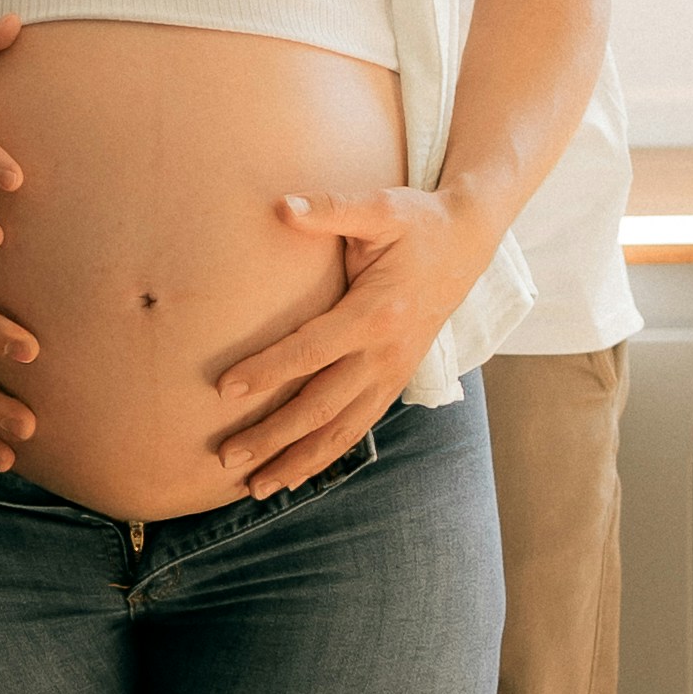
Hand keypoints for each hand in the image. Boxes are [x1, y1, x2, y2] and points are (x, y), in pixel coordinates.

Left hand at [208, 182, 495, 497]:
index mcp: (377, 313)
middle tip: (226, 455)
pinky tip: (294, 473)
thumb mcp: (379, 207)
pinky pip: (358, 427)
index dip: (267, 371)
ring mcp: (393, 373)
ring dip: (298, 461)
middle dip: (273, 435)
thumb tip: (281, 206)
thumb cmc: (417, 222)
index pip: (311, 352)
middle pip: (321, 406)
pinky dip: (326, 455)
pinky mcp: (396, 381)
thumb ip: (330, 209)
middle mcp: (386, 353)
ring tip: (255, 487)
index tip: (224, 389)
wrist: (468, 242)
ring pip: (342, 430)